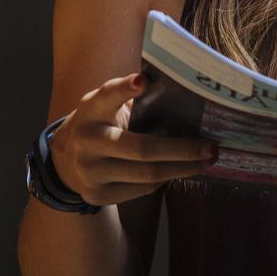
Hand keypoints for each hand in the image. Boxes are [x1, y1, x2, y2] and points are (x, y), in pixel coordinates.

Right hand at [47, 72, 217, 206]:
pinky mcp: (97, 195)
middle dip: (182, 149)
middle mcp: (87, 141)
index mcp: (91, 110)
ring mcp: (90, 171)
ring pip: (147, 174)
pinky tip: (181, 171)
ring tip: (207, 161)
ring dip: (182, 168)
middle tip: (211, 147)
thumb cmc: (101, 124)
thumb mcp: (106, 105)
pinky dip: (166, 179)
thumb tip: (183, 88)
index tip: (143, 80)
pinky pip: (142, 189)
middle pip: (142, 148)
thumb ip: (131, 96)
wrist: (65, 161)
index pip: (107, 96)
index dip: (124, 89)